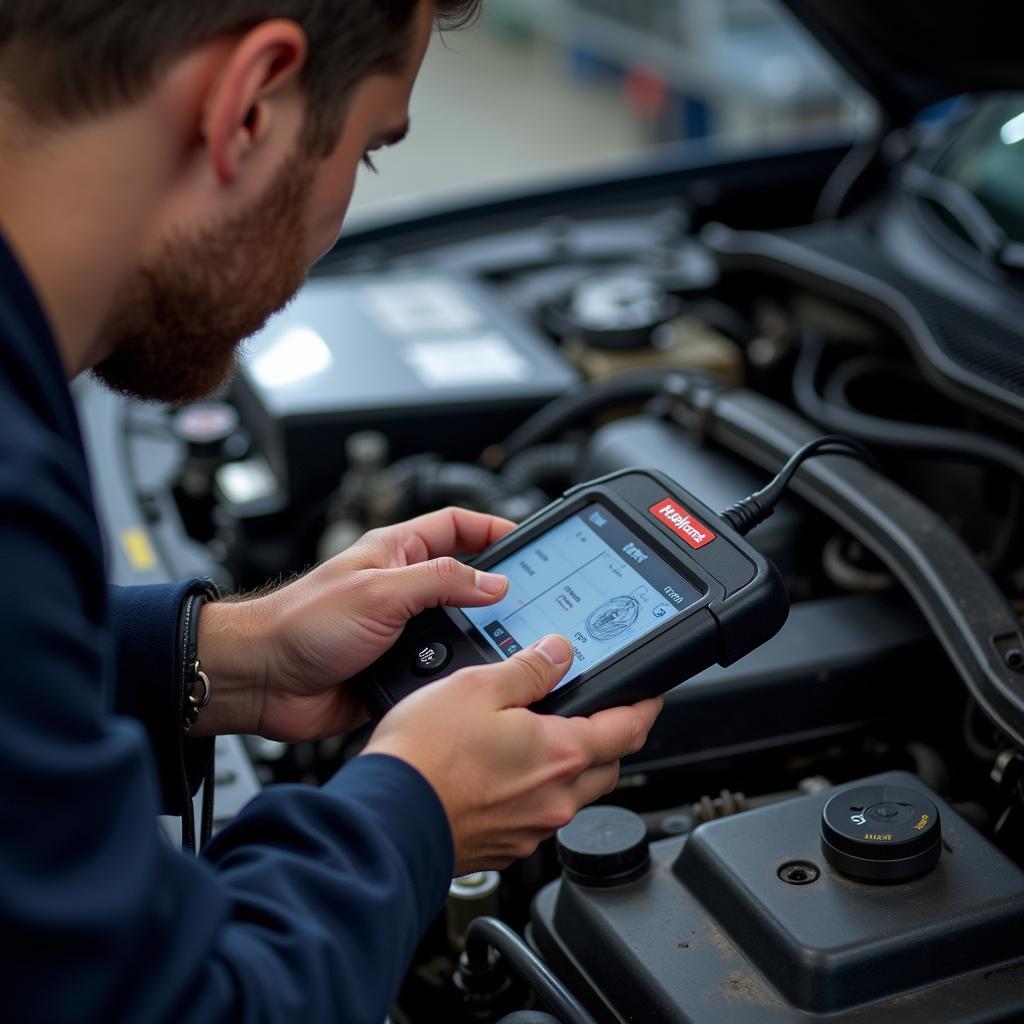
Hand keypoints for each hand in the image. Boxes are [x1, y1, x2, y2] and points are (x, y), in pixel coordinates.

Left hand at [192, 507, 515, 738]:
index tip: (528, 540)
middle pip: (465, 579)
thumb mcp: (380, 591)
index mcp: (396, 553)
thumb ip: (440, 582)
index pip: (455, 527)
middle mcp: (401, 589)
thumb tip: (493, 583)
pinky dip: (458, 674)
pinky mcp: (398, 669)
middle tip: (532, 598)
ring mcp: (401, 630)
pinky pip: (441, 670)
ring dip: (479, 636)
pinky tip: (472, 679)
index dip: (492, 528)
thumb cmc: (301, 623)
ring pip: (458, 628)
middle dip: (498, 588)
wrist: (263, 681)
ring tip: (509, 642)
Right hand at [363, 634, 663, 873]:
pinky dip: (536, 794)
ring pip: (573, 795)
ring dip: (572, 768)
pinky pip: (539, 817)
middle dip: (612, 739)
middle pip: (608, 766)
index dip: (646, 707)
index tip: (651, 696)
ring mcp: (531, 829)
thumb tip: (559, 653)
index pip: (629, 729)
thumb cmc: (425, 756)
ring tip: (542, 739)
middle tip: (601, 715)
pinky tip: (505, 775)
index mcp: (560, 754)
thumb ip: (528, 669)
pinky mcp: (505, 848)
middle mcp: (555, 798)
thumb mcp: (478, 686)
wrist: (387, 819)